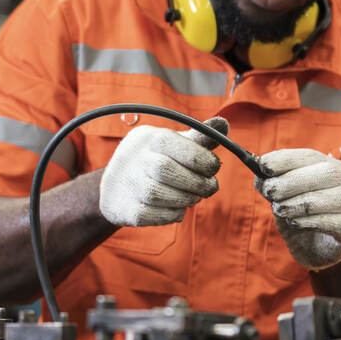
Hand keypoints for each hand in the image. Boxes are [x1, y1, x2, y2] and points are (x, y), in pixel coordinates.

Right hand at [99, 117, 227, 226]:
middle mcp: (133, 158)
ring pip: (156, 194)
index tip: (213, 168)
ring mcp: (126, 183)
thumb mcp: (175, 144)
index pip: (175, 143)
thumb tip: (223, 124)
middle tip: (209, 188)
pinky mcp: (123, 208)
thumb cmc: (154, 160)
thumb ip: (199, 137)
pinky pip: (149, 215)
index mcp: (149, 138)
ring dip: (184, 199)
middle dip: (195, 182)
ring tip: (194, 197)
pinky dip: (170, 214)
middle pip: (165, 169)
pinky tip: (178, 209)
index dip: (202, 158)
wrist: (117, 185)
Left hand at [256, 148, 340, 269]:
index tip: (263, 165)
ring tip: (279, 210)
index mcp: (330, 165)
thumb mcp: (285, 197)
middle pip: (322, 173)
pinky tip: (294, 223)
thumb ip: (274, 184)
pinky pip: (324, 222)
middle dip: (288, 182)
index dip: (285, 159)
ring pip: (318, 200)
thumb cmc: (302, 216)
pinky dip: (303, 222)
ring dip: (291, 205)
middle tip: (268, 191)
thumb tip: (259, 176)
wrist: (320, 250)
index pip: (309, 156)